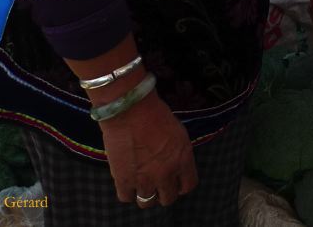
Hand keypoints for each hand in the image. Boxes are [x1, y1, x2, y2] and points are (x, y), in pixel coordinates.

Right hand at [100, 91, 196, 207]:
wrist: (131, 110)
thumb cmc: (156, 114)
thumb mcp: (178, 133)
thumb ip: (179, 154)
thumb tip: (175, 165)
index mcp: (183, 160)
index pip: (189, 185)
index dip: (182, 185)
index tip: (176, 182)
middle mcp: (166, 173)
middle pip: (168, 198)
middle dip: (164, 192)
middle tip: (158, 184)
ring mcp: (145, 179)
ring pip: (147, 202)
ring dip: (146, 194)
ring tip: (142, 184)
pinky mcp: (124, 180)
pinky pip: (126, 198)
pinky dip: (127, 192)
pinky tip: (128, 182)